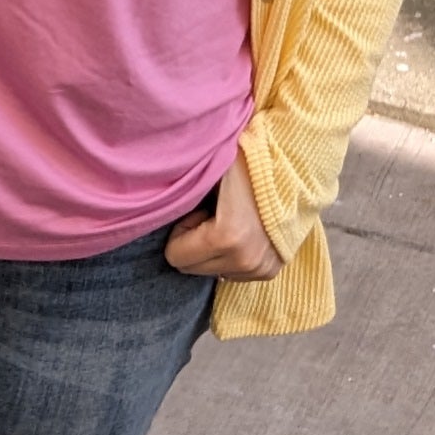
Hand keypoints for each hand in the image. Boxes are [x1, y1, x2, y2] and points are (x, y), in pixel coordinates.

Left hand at [164, 145, 282, 280]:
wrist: (293, 164)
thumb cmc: (243, 160)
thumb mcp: (207, 170)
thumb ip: (177, 190)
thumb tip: (141, 197)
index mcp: (228, 237)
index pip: (174, 257)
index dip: (181, 229)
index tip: (199, 208)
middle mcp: (247, 260)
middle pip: (191, 268)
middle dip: (195, 241)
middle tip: (214, 212)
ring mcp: (262, 268)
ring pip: (212, 272)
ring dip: (213, 248)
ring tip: (231, 218)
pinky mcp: (272, 271)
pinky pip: (232, 273)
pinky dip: (231, 254)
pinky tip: (245, 228)